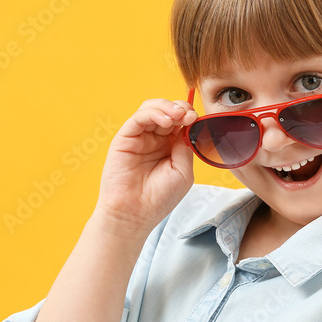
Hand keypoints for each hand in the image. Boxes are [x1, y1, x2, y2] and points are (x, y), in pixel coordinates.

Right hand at [94, 98, 198, 237]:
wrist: (135, 214)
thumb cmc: (159, 198)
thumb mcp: (183, 172)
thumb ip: (185, 148)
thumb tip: (187, 127)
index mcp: (170, 146)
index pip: (180, 121)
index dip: (189, 116)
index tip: (196, 119)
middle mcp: (154, 138)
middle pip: (167, 110)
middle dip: (181, 109)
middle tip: (188, 116)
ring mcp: (139, 137)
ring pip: (152, 108)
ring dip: (167, 107)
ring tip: (177, 116)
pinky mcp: (125, 138)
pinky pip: (139, 117)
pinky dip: (153, 113)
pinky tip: (165, 120)